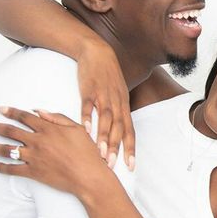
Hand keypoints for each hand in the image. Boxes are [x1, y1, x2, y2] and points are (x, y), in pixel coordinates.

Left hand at [0, 107, 113, 196]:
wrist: (88, 176)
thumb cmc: (87, 152)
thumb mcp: (76, 128)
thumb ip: (57, 118)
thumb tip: (38, 111)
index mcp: (47, 128)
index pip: (24, 117)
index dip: (11, 112)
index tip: (1, 109)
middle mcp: (37, 141)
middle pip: (11, 131)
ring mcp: (34, 157)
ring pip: (8, 149)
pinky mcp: (33, 172)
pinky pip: (13, 169)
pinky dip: (1, 167)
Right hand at [76, 39, 135, 170]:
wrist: (96, 51)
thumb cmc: (106, 76)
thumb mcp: (116, 94)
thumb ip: (116, 113)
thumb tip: (117, 133)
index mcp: (123, 105)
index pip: (130, 130)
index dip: (130, 148)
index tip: (131, 166)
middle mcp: (116, 102)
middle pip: (119, 128)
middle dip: (116, 148)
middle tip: (112, 166)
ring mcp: (103, 95)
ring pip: (106, 119)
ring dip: (104, 137)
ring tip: (101, 153)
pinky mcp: (89, 88)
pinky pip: (88, 105)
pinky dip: (87, 118)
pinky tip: (85, 130)